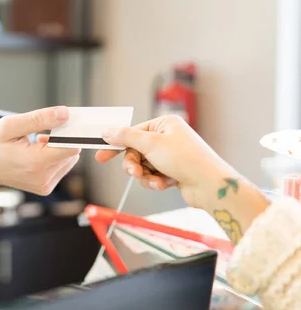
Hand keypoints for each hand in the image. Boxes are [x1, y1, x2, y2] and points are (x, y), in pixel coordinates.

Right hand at [0, 106, 80, 195]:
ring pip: (69, 160)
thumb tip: (65, 113)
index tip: (63, 122)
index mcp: (36, 162)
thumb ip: (39, 119)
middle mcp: (43, 178)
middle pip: (72, 153)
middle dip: (62, 140)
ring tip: (36, 144)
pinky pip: (61, 168)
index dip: (70, 132)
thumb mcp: (11, 125)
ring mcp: (44, 186)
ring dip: (57, 149)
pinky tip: (36, 154)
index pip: (72, 147)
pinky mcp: (45, 189)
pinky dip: (53, 158)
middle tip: (41, 134)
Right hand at [94, 115, 235, 209]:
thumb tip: (108, 131)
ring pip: (143, 166)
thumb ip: (126, 137)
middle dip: (135, 165)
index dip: (116, 145)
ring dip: (146, 176)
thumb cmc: (186, 159)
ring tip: (156, 181)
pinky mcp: (172, 170)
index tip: (101, 156)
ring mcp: (170, 155)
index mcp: (164, 124)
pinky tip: (166, 184)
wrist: (209, 185)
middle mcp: (167, 137)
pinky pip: (152, 175)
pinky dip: (155, 181)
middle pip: (135, 152)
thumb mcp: (151, 144)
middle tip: (135, 173)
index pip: (132, 132)